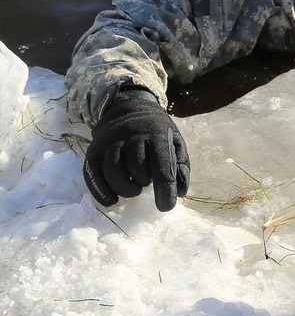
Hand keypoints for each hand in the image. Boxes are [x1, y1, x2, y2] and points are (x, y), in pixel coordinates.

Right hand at [83, 86, 190, 212]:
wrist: (129, 108)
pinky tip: (112, 200)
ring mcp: (110, 141)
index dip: (164, 188)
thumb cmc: (156, 131)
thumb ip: (180, 166)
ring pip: (113, 170)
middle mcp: (132, 134)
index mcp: (156, 133)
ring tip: (133, 189)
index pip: (161, 164)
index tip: (166, 207)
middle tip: (145, 183)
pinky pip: (93, 173)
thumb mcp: (175, 142)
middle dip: (143, 182)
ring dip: (124, 188)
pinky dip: (101, 191)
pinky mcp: (94, 149)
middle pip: (136, 167)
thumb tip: (180, 192)